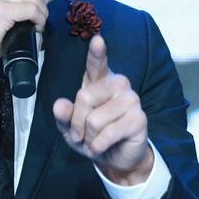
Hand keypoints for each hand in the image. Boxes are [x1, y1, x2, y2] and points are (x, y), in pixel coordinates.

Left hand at [53, 34, 152, 183]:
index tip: (97, 40)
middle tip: (81, 135)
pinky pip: (108, 133)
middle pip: (84, 96)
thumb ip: (63, 116)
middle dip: (77, 123)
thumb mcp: (70, 128)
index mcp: (100, 81)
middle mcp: (118, 85)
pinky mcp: (139, 118)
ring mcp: (131, 99)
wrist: (115, 159)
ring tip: (95, 141)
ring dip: (89, 138)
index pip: (97, 64)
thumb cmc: (92, 136)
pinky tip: (103, 147)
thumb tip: (59, 105)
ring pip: (95, 119)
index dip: (96, 53)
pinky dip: (99, 146)